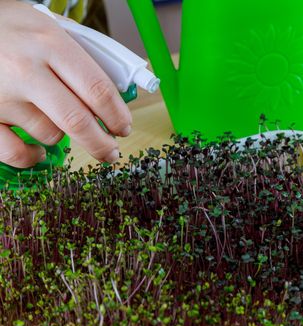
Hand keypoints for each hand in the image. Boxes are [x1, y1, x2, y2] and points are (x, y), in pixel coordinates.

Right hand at [0, 0, 131, 167]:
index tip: (123, 127)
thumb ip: (80, 50)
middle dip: (102, 143)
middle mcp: (25, 70)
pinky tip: (38, 150)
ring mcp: (1, 96)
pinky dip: (31, 157)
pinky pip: (15, 152)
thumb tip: (118, 82)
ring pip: (50, 135)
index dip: (118, 115)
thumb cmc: (7, 28)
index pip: (97, 89)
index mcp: (50, 43)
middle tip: (112, 152)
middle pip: (78, 121)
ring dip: (62, 136)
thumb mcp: (45, 24)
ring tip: (58, 123)